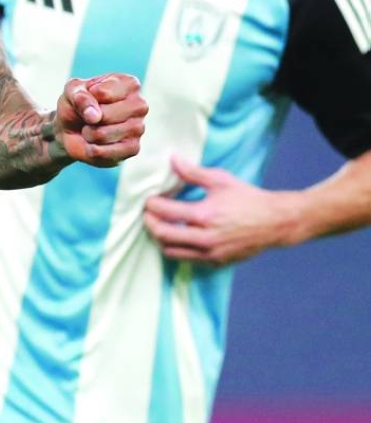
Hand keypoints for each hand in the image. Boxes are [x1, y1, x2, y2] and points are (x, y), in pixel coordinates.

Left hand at [55, 73, 146, 167]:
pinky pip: (105, 153)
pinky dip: (92, 150)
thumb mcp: (71, 92)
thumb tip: (94, 116)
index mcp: (129, 84)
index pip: (103, 93)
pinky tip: (96, 144)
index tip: (88, 98)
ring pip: (102, 134)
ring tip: (92, 130)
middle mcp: (139, 105)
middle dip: (88, 119)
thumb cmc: (76, 105)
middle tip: (89, 118)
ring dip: (88, 134)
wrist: (71, 130)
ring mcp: (139, 128)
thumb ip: (80, 97)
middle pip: (105, 115)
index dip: (86, 98)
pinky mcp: (133, 149)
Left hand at [143, 154, 295, 265]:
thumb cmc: (247, 198)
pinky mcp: (216, 262)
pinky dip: (176, 249)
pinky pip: (186, 259)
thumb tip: (172, 159)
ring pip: (170, 251)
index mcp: (205, 215)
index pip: (165, 212)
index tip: (148, 199)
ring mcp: (210, 253)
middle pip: (162, 234)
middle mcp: (205, 237)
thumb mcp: (220, 180)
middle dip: (150, 223)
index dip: (151, 205)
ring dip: (160, 238)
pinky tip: (176, 237)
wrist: (275, 222)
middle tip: (148, 214)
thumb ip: (193, 172)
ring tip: (159, 226)